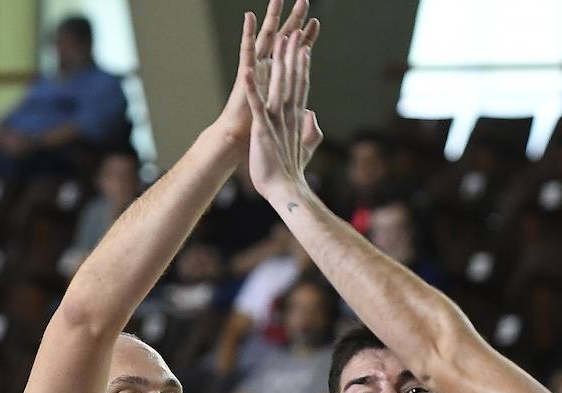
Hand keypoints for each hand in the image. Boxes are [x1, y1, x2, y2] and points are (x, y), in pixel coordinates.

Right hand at [215, 0, 319, 155]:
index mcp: (278, 82)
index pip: (295, 56)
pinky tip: (250, 17)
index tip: (316, 23)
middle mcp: (266, 72)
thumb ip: (300, 119)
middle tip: (304, 0)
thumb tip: (308, 111)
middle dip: (293, 21)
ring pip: (265, 39)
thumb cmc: (258, 135)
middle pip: (283, 42)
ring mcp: (255, 71)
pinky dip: (248, 34)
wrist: (237, 144)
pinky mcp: (244, 75)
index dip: (305, 40)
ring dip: (271, 19)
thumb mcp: (286, 128)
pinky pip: (246, 51)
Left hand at [245, 28, 323, 206]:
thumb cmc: (291, 171)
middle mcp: (288, 115)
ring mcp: (275, 120)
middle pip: (292, 79)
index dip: (302, 67)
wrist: (286, 189)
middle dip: (293, 56)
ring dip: (278, 62)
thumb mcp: (305, 147)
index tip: (304, 48)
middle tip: (295, 33)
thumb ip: (311, 130)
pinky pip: (256, 104)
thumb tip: (313, 114)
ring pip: (277, 86)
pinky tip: (248, 70)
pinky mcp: (262, 128)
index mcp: (296, 119)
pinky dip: (252, 87)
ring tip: (279, 41)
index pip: (301, 87)